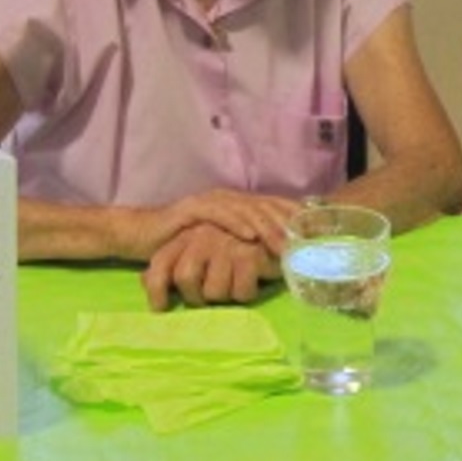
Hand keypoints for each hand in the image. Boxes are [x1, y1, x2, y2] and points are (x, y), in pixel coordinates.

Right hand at [124, 189, 303, 263]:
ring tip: (285, 244)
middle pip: (268, 208)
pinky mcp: (193, 208)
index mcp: (241, 206)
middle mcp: (230, 199)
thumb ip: (247, 248)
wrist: (142, 235)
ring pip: (248, 210)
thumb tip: (280, 261)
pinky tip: (251, 235)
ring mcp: (213, 201)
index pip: (276, 208)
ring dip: (269, 227)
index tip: (318, 236)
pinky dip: (237, 224)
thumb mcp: (222, 247)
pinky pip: (220, 214)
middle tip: (307, 245)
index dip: (298, 220)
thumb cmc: (185, 245)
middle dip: (289, 226)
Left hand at [142, 222, 280, 310]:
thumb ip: (173, 263)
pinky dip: (246, 293)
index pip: (160, 263)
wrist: (286, 229)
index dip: (156, 289)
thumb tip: (144, 281)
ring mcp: (226, 243)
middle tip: (214, 295)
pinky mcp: (249, 254)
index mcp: (189, 234)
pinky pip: (239, 293)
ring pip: (213, 292)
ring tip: (239, 281)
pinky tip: (254, 281)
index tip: (160, 309)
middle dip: (198, 296)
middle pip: (185, 280)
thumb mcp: (202, 250)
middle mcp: (203, 235)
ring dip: (227, 295)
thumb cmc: (241, 244)